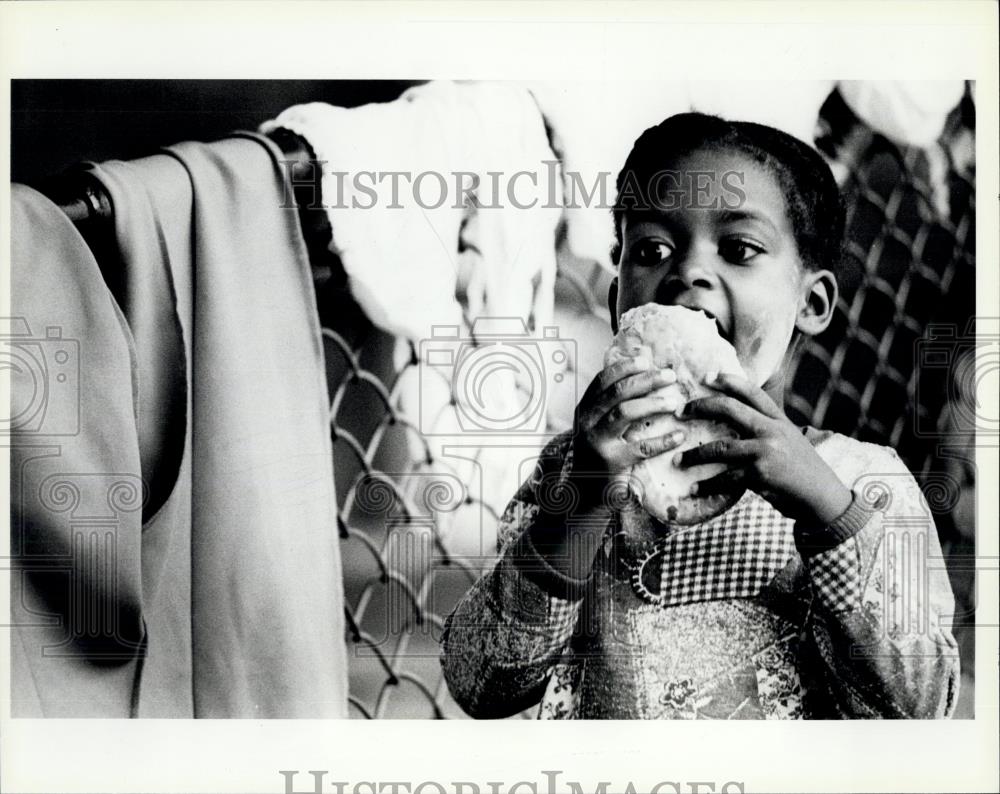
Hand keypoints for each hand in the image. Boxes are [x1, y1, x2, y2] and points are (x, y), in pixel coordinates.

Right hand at [571, 357, 686, 505]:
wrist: (585, 492)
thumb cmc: (599, 453)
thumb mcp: (597, 426)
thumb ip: (611, 405)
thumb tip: (644, 376)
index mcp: (584, 409)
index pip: (603, 379)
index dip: (625, 366)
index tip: (647, 360)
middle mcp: (587, 422)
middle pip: (617, 392)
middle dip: (646, 380)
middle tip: (670, 376)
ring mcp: (597, 442)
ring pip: (625, 412)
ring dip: (653, 403)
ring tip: (674, 402)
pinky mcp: (612, 462)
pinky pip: (641, 447)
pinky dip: (663, 440)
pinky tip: (679, 436)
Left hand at [675, 372, 851, 525]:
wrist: (824, 499)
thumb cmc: (803, 472)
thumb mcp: (790, 441)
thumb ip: (768, 429)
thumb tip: (737, 424)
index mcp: (779, 420)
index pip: (752, 391)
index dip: (728, 380)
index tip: (707, 376)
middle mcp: (772, 430)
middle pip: (729, 409)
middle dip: (700, 407)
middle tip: (679, 412)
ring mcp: (766, 451)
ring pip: (720, 447)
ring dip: (694, 455)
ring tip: (677, 460)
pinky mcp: (760, 474)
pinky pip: (725, 477)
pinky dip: (706, 484)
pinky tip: (693, 488)